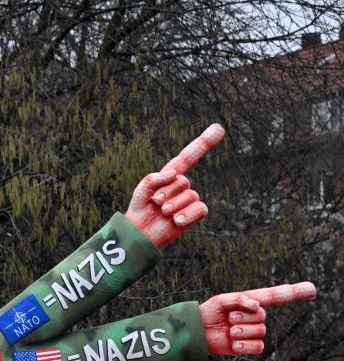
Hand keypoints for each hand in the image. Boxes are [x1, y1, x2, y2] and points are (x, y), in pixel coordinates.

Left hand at [125, 124, 224, 248]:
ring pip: (190, 195)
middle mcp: (182, 185)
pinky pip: (200, 208)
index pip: (188, 157)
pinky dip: (188, 215)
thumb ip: (156, 177)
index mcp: (170, 175)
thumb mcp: (143, 188)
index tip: (218, 128)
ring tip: (162, 213)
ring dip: (172, 206)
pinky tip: (176, 221)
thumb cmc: (141, 208)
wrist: (141, 232)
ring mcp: (189, 199)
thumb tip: (176, 174)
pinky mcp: (195, 213)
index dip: (203, 143)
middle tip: (155, 203)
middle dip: (166, 193)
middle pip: (183, 181)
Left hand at [200, 282, 315, 354]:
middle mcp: (256, 316)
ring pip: (260, 331)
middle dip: (242, 316)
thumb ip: (240, 299)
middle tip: (229, 317)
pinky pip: (258, 347)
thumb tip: (257, 307)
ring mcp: (254, 332)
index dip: (295, 292)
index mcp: (251, 302)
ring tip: (229, 330)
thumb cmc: (209, 313)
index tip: (312, 288)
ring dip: (241, 330)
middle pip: (262, 316)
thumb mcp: (221, 300)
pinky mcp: (250, 346)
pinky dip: (243, 346)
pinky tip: (233, 343)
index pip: (277, 296)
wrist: (198, 332)